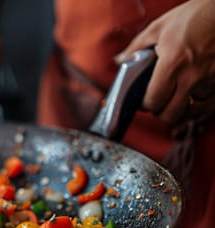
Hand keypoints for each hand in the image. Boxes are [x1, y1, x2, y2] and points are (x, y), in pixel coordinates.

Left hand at [118, 0, 214, 123]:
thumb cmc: (196, 15)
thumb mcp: (160, 28)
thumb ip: (136, 48)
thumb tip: (120, 61)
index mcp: (173, 63)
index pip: (153, 101)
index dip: (145, 104)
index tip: (144, 100)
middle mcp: (193, 75)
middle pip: (171, 114)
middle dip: (160, 110)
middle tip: (158, 101)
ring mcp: (211, 80)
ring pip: (191, 110)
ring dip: (181, 106)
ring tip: (176, 95)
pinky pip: (209, 105)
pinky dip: (199, 104)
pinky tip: (193, 95)